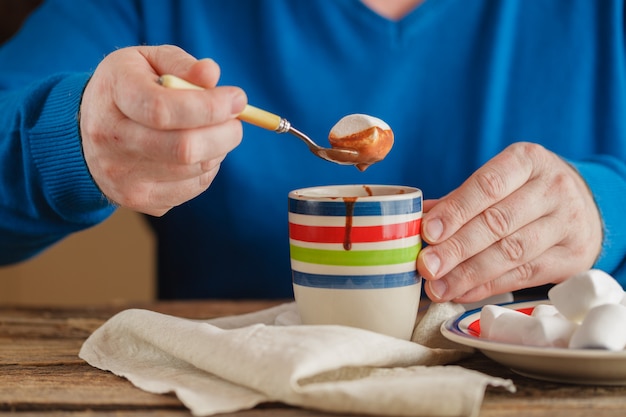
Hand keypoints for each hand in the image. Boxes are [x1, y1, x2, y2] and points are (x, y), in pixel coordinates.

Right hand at [80, 45, 246, 215]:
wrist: (83, 135)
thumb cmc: (127, 88)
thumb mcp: (146, 61)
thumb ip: (180, 63)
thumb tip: (212, 74)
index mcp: (113, 97)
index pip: (163, 109)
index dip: (209, 107)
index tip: (238, 98)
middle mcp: (112, 142)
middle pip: (183, 149)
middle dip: (224, 134)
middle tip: (236, 121)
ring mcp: (123, 178)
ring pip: (195, 170)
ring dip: (218, 150)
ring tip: (210, 131)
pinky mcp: (140, 200)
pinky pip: (193, 187)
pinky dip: (206, 168)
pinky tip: (196, 151)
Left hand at [417, 142, 602, 302]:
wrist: (586, 205)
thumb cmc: (526, 190)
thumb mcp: (501, 179)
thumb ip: (459, 199)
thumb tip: (415, 221)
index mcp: (528, 160)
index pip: (487, 186)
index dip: (456, 211)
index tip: (427, 232)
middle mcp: (554, 187)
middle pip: (498, 222)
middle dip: (457, 248)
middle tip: (427, 267)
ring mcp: (568, 223)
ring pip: (512, 252)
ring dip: (469, 274)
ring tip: (438, 287)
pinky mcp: (574, 257)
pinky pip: (525, 275)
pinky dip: (489, 286)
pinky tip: (463, 292)